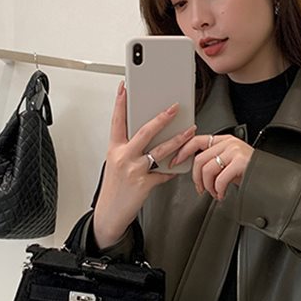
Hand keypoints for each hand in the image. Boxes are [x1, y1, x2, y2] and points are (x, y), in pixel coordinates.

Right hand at [93, 81, 196, 248]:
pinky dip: (173, 169)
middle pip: (145, 131)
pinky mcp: (144, 184)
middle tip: (174, 107)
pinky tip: (180, 166)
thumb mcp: (116, 165)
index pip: (117, 121)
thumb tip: (149, 138)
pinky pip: (164, 173)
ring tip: (190, 131)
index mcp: (114, 149)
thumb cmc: (114, 188)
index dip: (121, 103)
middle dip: (162, 118)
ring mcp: (134, 170)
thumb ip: (130, 150)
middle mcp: (123, 157)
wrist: (110, 214)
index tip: (125, 87)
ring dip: (178, 139)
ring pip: (160, 150)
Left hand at [170, 133, 253, 200]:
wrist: (269, 176)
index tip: (175, 162)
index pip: (196, 140)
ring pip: (207, 169)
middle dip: (196, 179)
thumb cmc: (249, 171)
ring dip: (208, 186)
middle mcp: (228, 143)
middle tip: (201, 189)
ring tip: (214, 192)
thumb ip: (214, 160)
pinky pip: (220, 179)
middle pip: (199, 160)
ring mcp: (235, 151)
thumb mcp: (229, 162)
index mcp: (223, 140)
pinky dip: (218, 190)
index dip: (183, 151)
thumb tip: (195, 171)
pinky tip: (222, 193)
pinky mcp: (240, 162)